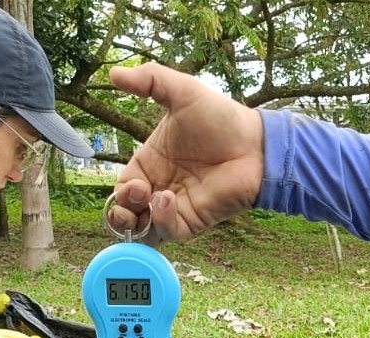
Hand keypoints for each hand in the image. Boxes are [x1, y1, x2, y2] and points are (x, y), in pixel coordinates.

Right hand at [107, 63, 264, 242]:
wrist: (256, 143)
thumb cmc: (221, 117)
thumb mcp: (182, 91)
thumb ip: (149, 80)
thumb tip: (113, 73)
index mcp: (151, 164)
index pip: (123, 188)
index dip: (121, 192)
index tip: (133, 183)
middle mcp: (160, 188)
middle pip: (127, 215)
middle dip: (120, 213)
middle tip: (135, 194)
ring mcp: (177, 206)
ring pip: (144, 230)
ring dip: (136, 221)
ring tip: (147, 198)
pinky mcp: (194, 219)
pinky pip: (168, 232)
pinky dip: (161, 221)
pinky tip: (166, 199)